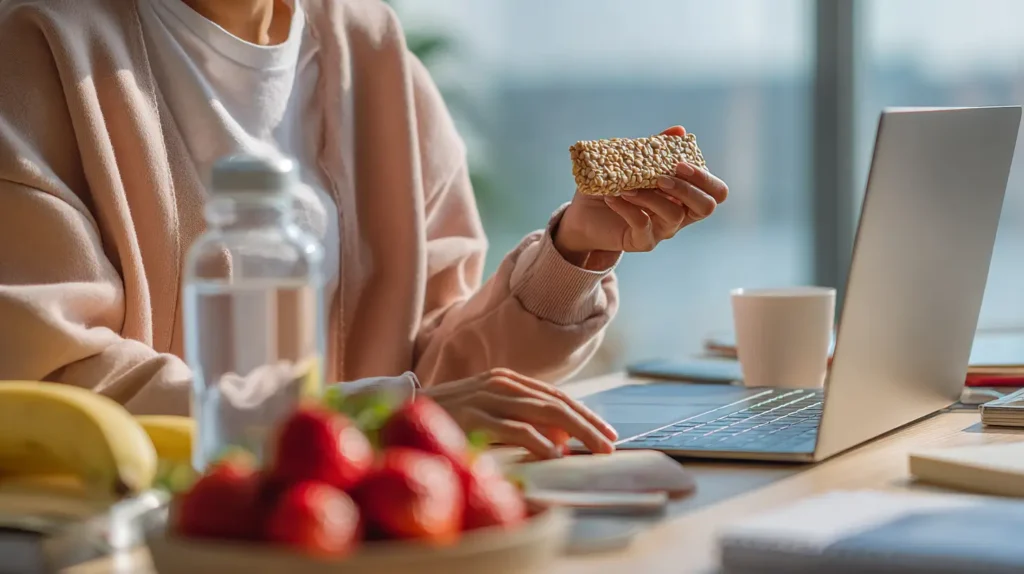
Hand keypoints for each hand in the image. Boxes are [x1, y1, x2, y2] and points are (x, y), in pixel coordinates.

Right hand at [421, 368, 617, 458]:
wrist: (399, 409)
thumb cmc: (448, 416)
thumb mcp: (488, 413)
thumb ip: (521, 420)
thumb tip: (559, 440)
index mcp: (506, 381)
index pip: (555, 396)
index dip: (585, 413)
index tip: (607, 431)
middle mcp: (501, 384)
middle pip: (556, 403)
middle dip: (588, 423)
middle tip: (611, 443)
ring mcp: (487, 397)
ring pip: (543, 412)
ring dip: (575, 431)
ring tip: (595, 448)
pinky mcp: (473, 415)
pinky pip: (513, 428)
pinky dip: (538, 440)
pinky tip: (555, 452)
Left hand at [553, 126, 728, 267]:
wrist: (584, 212)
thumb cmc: (614, 184)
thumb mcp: (634, 162)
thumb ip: (657, 148)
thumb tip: (679, 130)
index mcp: (685, 194)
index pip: (715, 191)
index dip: (704, 177)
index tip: (680, 163)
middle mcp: (680, 213)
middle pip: (706, 207)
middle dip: (687, 189)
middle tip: (662, 177)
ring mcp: (662, 229)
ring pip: (673, 215)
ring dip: (650, 196)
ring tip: (626, 186)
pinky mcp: (642, 241)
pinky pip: (642, 224)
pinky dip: (627, 207)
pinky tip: (612, 196)